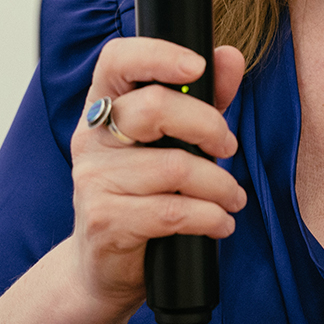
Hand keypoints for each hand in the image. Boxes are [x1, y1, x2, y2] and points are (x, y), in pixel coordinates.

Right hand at [68, 38, 246, 314]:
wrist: (101, 268)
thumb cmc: (142, 197)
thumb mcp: (171, 143)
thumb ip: (202, 100)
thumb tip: (230, 57)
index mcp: (102, 107)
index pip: (117, 60)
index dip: (158, 54)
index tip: (198, 67)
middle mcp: (91, 139)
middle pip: (154, 108)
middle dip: (208, 125)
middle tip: (227, 148)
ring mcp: (93, 180)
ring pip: (175, 167)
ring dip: (220, 185)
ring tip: (232, 198)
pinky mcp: (106, 221)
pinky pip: (174, 211)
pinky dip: (210, 217)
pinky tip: (219, 223)